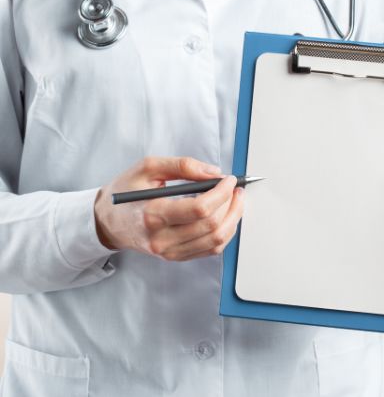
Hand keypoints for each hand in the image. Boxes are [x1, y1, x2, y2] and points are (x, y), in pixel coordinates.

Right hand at [94, 157, 243, 260]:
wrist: (109, 220)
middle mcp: (161, 239)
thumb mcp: (148, 167)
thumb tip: (214, 173)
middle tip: (235, 188)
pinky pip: (210, 250)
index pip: (199, 210)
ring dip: (232, 219)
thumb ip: (183, 165)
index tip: (229, 180)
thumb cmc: (127, 191)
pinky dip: (224, 232)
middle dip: (231, 204)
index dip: (221, 193)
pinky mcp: (175, 256)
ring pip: (215, 241)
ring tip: (234, 200)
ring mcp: (168, 252)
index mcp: (152, 214)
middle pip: (211, 226)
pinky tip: (225, 216)